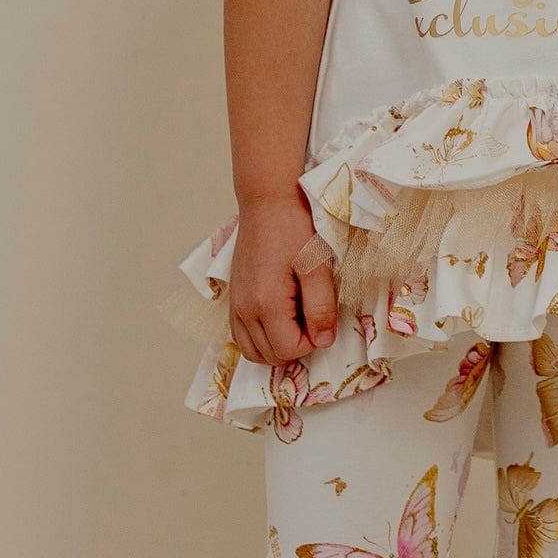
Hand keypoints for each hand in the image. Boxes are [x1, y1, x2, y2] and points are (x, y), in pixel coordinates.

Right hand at [227, 195, 340, 365]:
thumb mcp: (317, 265)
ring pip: (252, 351)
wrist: (268, 200)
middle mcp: (245, 309)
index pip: (289, 350)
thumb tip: (323, 341)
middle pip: (270, 356)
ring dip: (277, 346)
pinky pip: (241, 335)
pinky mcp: (234, 297)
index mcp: (266, 303)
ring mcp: (236, 304)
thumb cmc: (294, 226)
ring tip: (297, 320)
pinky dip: (260, 338)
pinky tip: (279, 318)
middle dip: (295, 346)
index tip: (322, 319)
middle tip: (312, 318)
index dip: (312, 342)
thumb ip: (321, 307)